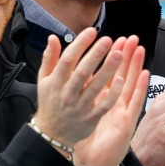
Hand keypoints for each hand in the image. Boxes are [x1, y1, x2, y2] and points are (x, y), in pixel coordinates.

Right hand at [33, 30, 125, 146]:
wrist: (52, 134)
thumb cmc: (50, 103)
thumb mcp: (44, 81)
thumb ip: (50, 59)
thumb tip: (52, 38)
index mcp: (55, 82)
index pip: (67, 60)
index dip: (80, 44)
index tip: (92, 31)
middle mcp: (67, 94)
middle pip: (82, 72)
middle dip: (95, 55)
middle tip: (108, 40)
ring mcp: (79, 107)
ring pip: (95, 87)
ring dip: (108, 70)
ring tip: (120, 54)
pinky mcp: (91, 118)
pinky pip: (103, 105)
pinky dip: (112, 94)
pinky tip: (121, 80)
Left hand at [73, 36, 148, 165]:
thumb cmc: (86, 142)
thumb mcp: (80, 115)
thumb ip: (78, 95)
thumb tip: (70, 77)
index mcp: (102, 101)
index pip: (108, 74)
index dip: (112, 58)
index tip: (114, 40)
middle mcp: (115, 104)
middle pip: (122, 75)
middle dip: (126, 56)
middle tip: (131, 37)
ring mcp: (123, 112)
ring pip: (131, 85)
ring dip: (136, 66)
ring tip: (140, 48)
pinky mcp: (128, 123)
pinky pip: (135, 102)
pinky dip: (141, 88)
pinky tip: (145, 74)